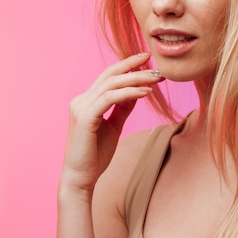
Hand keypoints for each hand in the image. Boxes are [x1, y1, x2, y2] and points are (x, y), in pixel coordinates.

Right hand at [60, 52, 162, 192]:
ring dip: (136, 78)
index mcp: (86, 101)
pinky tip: (146, 93)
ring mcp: (81, 107)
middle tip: (155, 63)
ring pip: (112, 84)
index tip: (146, 59)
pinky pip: (110, 98)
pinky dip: (129, 93)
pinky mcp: (85, 117)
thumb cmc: (96, 155)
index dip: (127, 65)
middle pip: (110, 75)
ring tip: (156, 78)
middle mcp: (81, 100)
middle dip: (133, 66)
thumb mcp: (114, 126)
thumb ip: (123, 108)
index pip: (108, 76)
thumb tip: (137, 91)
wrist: (80, 178)